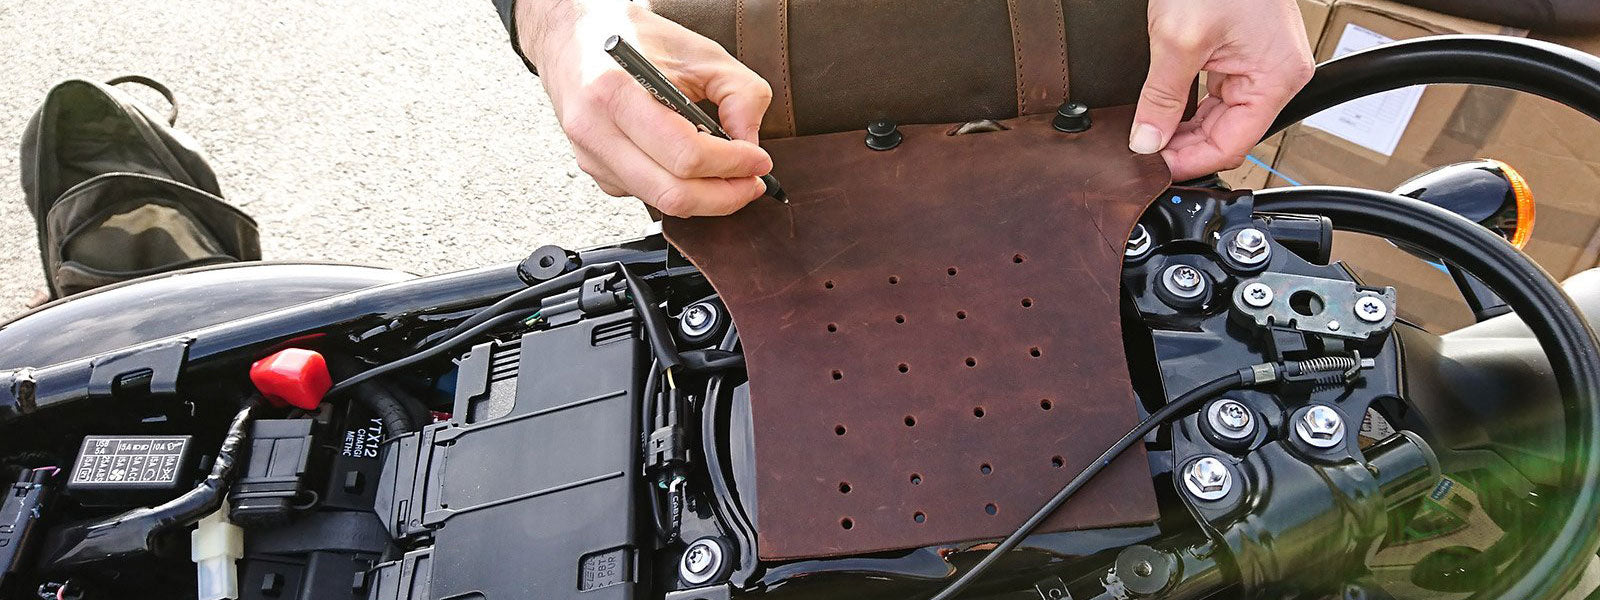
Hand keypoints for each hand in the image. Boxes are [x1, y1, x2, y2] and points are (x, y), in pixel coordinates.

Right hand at [517, 0, 774, 215]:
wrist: (573, 35)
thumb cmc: (635, 37)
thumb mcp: (701, 51)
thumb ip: (741, 93)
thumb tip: (751, 143)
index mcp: (616, 92)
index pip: (685, 154)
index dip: (732, 165)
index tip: (760, 161)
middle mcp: (595, 129)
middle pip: (672, 193)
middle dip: (725, 195)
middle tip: (752, 182)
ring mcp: (589, 155)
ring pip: (660, 202)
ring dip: (705, 198)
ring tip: (731, 177)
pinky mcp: (593, 169)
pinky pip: (645, 195)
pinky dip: (678, 189)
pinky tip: (691, 167)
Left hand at [1132, 0, 1314, 180]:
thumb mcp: (1177, 40)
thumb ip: (1162, 98)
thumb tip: (1148, 140)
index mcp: (1276, 77)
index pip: (1233, 144)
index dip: (1191, 161)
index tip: (1156, 170)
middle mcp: (1277, 74)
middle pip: (1228, 133)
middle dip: (1184, 147)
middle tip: (1145, 156)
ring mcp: (1262, 64)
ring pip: (1221, 116)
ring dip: (1185, 128)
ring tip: (1151, 137)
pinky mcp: (1244, 53)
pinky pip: (1218, 94)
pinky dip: (1190, 106)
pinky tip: (1166, 114)